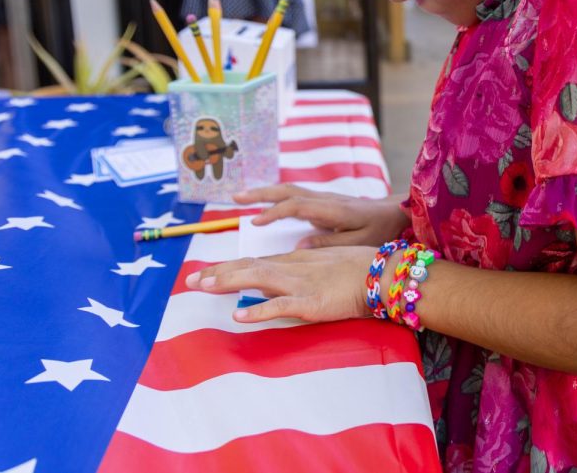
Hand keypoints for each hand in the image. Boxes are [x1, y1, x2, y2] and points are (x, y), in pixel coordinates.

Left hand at [185, 245, 376, 322]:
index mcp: (298, 260)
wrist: (385, 274)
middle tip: (191, 281)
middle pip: (249, 267)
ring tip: (203, 287)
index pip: (256, 261)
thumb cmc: (362, 269)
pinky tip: (238, 316)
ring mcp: (301, 284)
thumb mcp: (328, 264)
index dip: (228, 267)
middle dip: (218, 273)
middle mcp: (294, 268)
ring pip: (257, 280)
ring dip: (227, 282)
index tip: (205, 273)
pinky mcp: (311, 302)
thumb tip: (284, 272)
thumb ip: (305, 267)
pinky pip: (280, 307)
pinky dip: (258, 311)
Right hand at [235, 184, 410, 248]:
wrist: (394, 213)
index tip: (256, 221)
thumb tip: (299, 245)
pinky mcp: (323, 203)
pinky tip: (265, 206)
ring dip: (265, 193)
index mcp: (331, 208)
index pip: (296, 205)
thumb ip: (331, 243)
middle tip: (235, 198)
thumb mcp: (359, 240)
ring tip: (241, 198)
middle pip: (287, 191)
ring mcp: (322, 199)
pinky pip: (294, 197)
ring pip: (289, 191)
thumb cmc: (379, 229)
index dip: (275, 212)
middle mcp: (323, 199)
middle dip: (260, 194)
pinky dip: (276, 198)